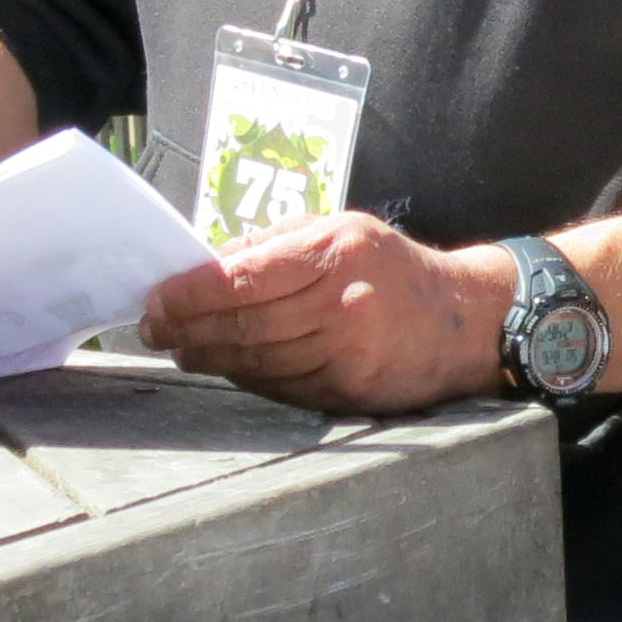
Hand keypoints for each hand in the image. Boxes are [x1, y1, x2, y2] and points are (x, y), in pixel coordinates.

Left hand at [136, 214, 510, 412]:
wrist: (468, 320)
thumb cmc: (393, 269)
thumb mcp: (342, 231)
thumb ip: (276, 244)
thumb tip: (205, 265)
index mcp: (337, 250)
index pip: (246, 276)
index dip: (193, 292)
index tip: (158, 298)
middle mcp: (343, 301)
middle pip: (245, 324)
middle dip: (189, 329)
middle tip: (154, 329)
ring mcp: (349, 351)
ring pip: (259, 360)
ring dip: (210, 358)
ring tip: (181, 350)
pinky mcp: (352, 390)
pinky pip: (284, 386)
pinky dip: (248, 377)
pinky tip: (227, 367)